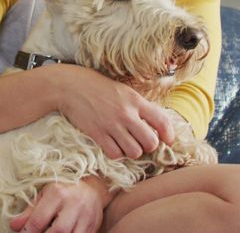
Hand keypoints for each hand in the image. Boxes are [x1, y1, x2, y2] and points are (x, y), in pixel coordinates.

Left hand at [9, 178, 110, 232]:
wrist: (92, 189)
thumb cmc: (64, 191)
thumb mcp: (45, 195)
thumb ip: (29, 211)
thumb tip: (14, 226)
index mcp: (57, 193)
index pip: (39, 219)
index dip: (27, 231)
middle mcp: (74, 204)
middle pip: (58, 231)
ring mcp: (86, 216)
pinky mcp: (94, 226)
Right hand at [52, 65, 173, 159]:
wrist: (70, 86)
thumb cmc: (98, 87)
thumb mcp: (123, 90)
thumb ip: (139, 106)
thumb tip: (155, 123)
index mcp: (135, 100)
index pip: (162, 121)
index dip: (169, 135)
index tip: (167, 140)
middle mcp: (126, 113)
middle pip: (151, 142)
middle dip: (148, 146)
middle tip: (141, 141)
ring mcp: (112, 125)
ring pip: (134, 152)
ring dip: (132, 151)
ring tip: (126, 144)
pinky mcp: (97, 133)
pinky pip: (115, 154)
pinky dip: (116, 153)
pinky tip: (113, 145)